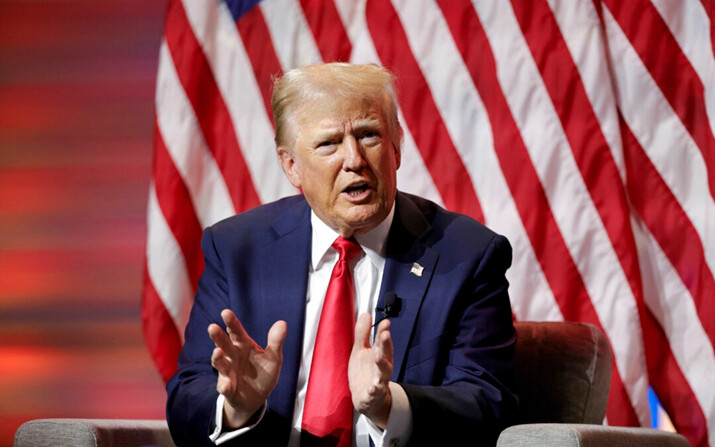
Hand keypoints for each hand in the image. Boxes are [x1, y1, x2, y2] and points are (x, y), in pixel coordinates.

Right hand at [208, 309, 286, 428]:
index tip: (225, 312)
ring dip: (218, 358)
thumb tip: (282, 323)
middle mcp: (232, 356)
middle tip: (213, 327)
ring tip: (217, 352)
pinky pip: (224, 386)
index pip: (236, 331)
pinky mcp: (228, 388)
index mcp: (243, 345)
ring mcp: (228, 372)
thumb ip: (276, 341)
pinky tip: (226, 385)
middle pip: (223, 343)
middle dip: (218, 336)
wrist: (257, 397)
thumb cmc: (263, 373)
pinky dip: (224, 385)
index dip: (231, 322)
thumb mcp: (274, 357)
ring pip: (220, 363)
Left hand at [349, 313, 393, 428]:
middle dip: (386, 343)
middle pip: (386, 353)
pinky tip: (371, 388)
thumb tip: (367, 314)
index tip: (385, 322)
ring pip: (384, 372)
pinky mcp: (373, 394)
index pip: (382, 340)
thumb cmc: (365, 372)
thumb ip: (363, 333)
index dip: (383, 331)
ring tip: (377, 356)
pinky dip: (374, 390)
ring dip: (382, 363)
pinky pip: (375, 392)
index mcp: (379, 353)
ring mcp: (379, 380)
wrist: (365, 398)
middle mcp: (382, 366)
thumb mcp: (360, 350)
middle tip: (385, 333)